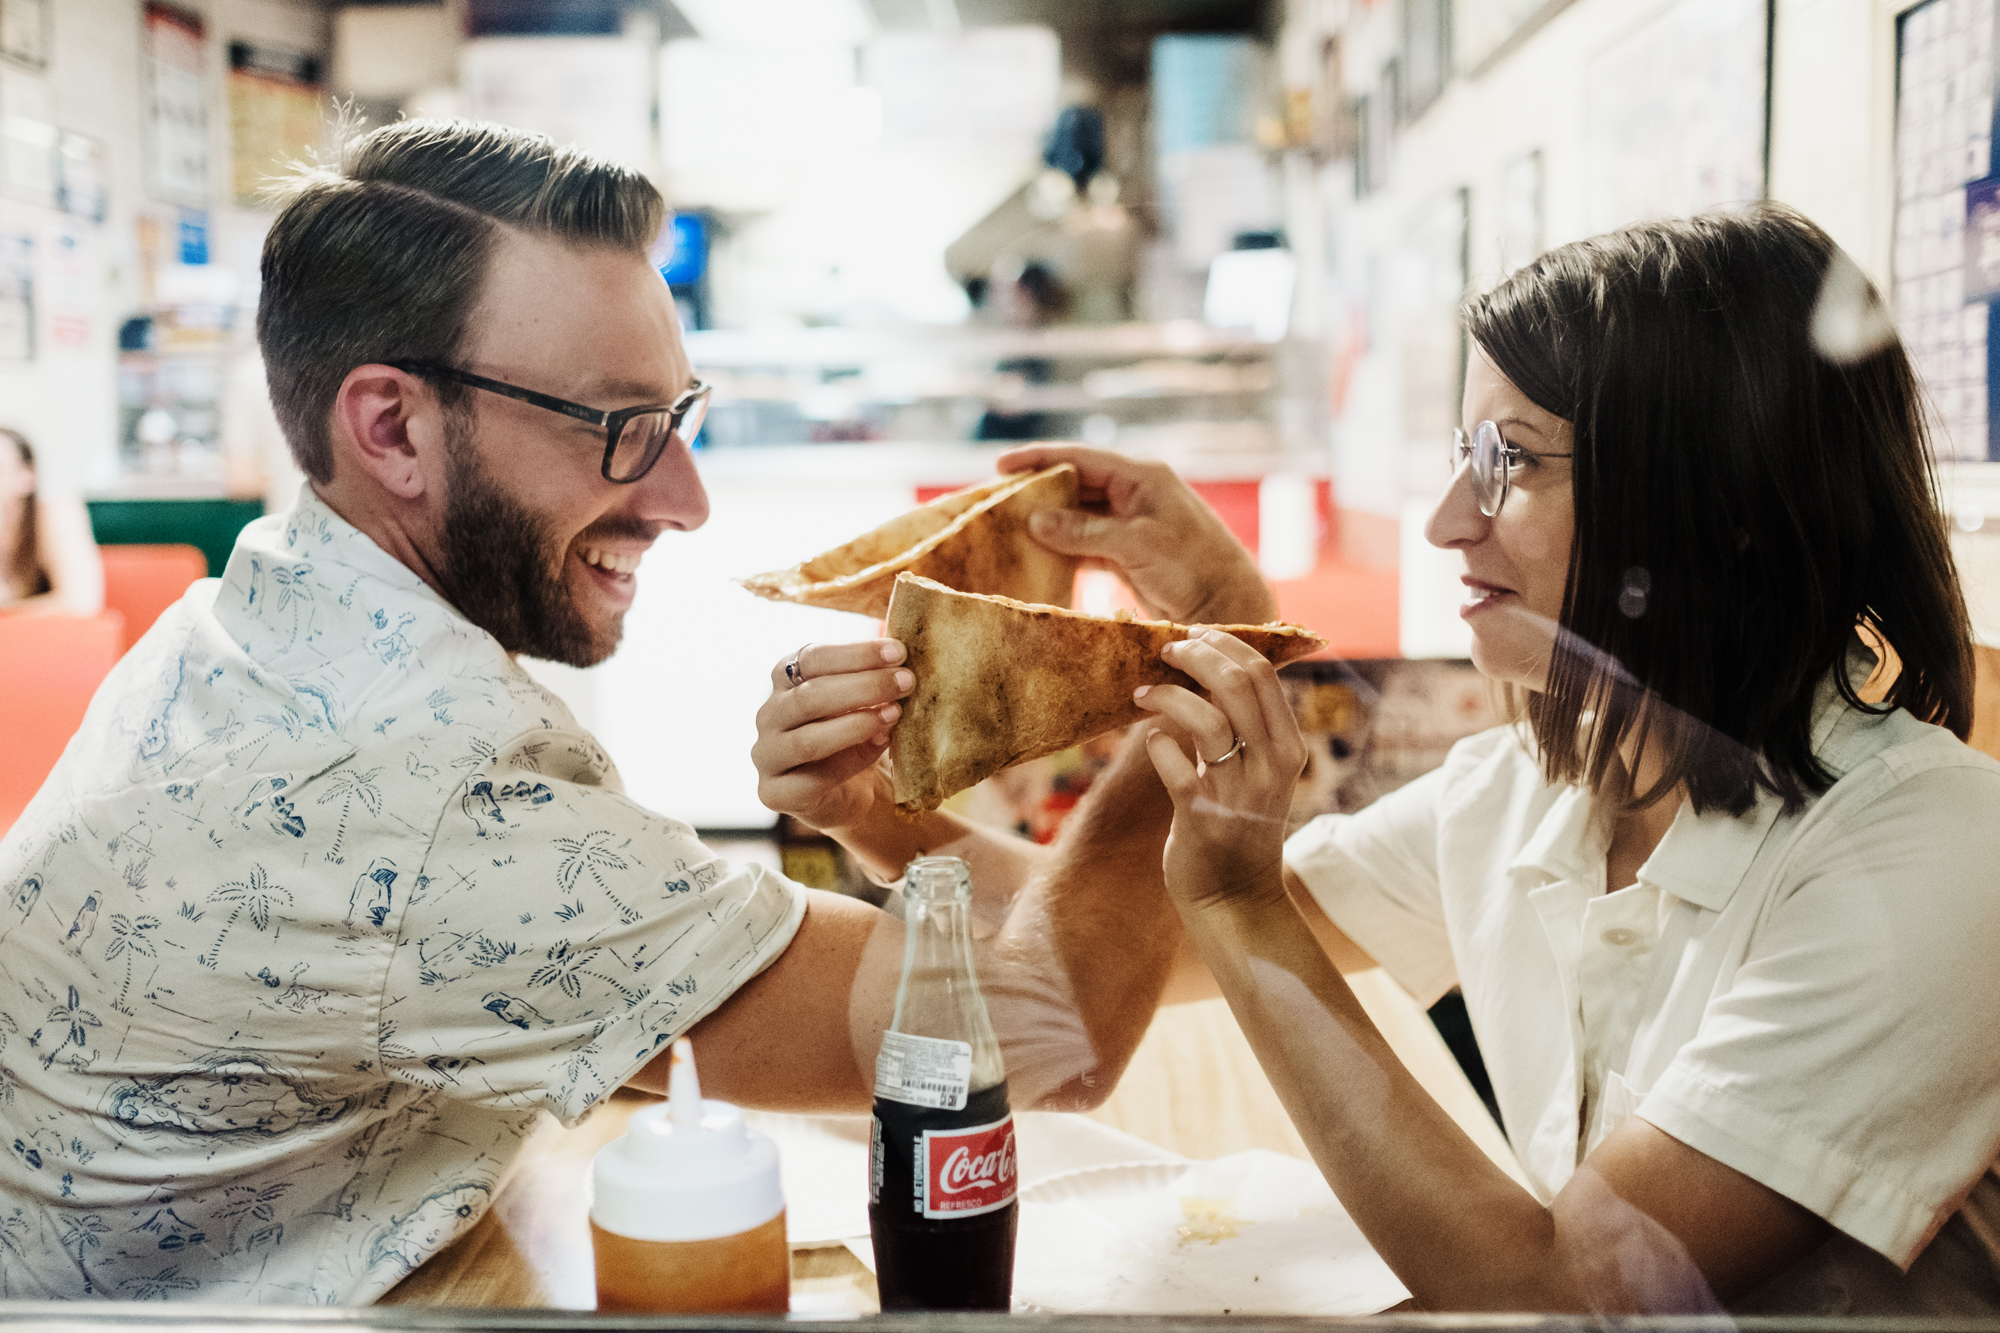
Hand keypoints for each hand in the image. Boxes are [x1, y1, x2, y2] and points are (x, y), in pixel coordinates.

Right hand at [752, 640, 912, 832]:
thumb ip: (873, 677)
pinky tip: (880, 747)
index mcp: (786, 680)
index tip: (897, 652)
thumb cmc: (857, 736)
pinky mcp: (775, 793)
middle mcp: (770, 714)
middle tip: (906, 681)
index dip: (856, 653)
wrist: (850, 794)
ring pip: (807, 739)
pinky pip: (812, 780)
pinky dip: (851, 762)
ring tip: (894, 714)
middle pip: (809, 695)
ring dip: (856, 724)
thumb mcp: (864, 699)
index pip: (812, 657)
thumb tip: (902, 657)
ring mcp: (768, 755)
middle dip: (864, 686)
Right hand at [996, 444, 1276, 625]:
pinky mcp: (1129, 553)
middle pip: (1076, 484)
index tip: (1000, 464)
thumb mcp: (1135, 544)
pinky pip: (1087, 543)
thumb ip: (1084, 531)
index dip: (1039, 458)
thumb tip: (1035, 520)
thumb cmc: (1191, 566)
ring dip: (1048, 522)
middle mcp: (1136, 493)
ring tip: (1008, 528)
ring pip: (1079, 515)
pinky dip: (1063, 548)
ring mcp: (1133, 523)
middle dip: (1038, 491)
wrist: (1227, 604)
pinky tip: (1037, 556)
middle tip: (996, 499)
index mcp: (1142, 477)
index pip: (1081, 458)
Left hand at [1133, 630, 1306, 910]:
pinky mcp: (1202, 818)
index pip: (1263, 674)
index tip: (1194, 636)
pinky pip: (1174, 767)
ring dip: (1167, 695)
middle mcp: (1271, 766)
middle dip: (1196, 655)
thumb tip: (1208, 668)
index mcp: (1287, 748)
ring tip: (1142, 694)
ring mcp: (1238, 793)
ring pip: (1206, 719)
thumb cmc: (1238, 825)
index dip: (1224, 645)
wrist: (1235, 899)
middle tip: (1166, 650)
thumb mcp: (1258, 772)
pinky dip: (1157, 744)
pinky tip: (1152, 741)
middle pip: (1237, 684)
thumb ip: (1244, 727)